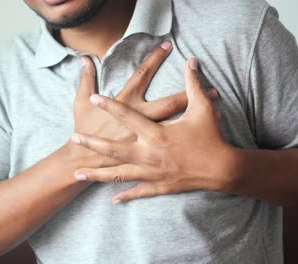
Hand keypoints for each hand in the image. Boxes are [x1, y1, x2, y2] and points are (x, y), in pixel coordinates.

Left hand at [70, 57, 234, 202]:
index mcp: (156, 133)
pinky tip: (113, 199)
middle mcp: (149, 153)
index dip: (110, 105)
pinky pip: (138, 191)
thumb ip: (193, 85)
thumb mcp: (203, 109)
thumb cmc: (212, 138)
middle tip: (73, 138)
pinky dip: (125, 194)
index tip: (94, 98)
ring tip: (78, 174)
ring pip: (118, 174)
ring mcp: (152, 172)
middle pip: (113, 148)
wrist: (223, 169)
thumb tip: (191, 61)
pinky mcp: (159, 185)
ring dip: (97, 174)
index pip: (128, 115)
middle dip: (92, 143)